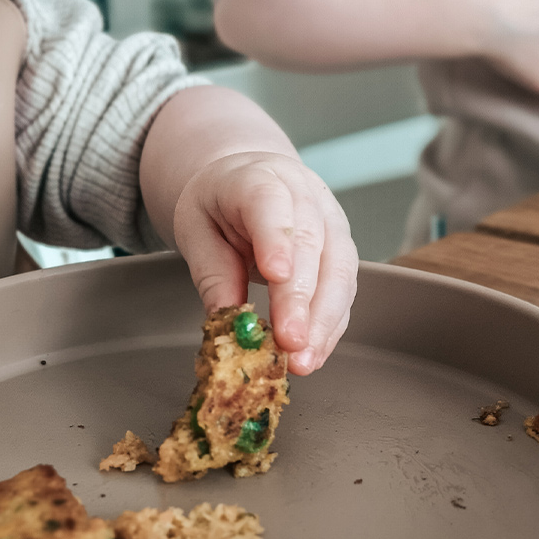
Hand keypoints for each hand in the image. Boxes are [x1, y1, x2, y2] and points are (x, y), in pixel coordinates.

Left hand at [171, 151, 357, 375]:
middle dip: (302, 298)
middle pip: (311, 244)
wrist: (247, 178)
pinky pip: (344, 290)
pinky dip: (330, 325)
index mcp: (258, 178)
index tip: (276, 276)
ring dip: (323, 321)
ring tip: (303, 360)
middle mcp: (304, 194)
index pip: (271, 203)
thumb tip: (227, 319)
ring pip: (339, 270)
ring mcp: (331, 221)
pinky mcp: (343, 250)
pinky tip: (314, 352)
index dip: (277, 240)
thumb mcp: (195, 228)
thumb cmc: (219, 202)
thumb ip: (210, 271)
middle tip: (290, 342)